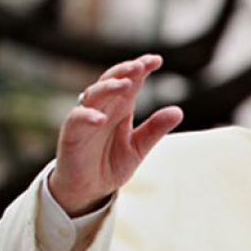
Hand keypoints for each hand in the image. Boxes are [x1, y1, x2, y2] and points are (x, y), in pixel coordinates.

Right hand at [49, 54, 182, 216]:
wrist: (88, 190)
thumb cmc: (110, 164)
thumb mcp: (139, 147)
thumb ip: (155, 129)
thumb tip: (178, 111)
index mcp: (121, 108)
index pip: (131, 81)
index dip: (141, 68)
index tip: (156, 60)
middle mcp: (103, 108)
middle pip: (111, 80)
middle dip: (125, 71)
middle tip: (140, 66)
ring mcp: (86, 119)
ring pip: (93, 94)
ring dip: (108, 88)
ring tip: (125, 84)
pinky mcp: (72, 134)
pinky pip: (77, 119)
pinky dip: (88, 116)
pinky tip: (101, 118)